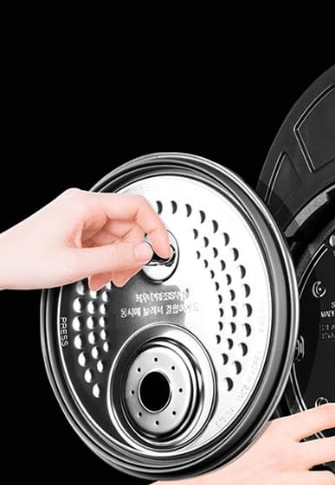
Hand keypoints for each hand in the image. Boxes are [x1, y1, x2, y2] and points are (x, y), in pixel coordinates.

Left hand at [0, 188, 169, 290]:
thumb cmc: (22, 260)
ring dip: (117, 262)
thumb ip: (117, 257)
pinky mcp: (77, 230)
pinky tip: (96, 276)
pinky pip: (104, 244)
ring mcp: (80, 219)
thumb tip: (147, 252)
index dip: (156, 229)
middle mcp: (84, 207)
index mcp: (85, 205)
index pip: (137, 207)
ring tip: (104, 279)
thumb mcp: (77, 263)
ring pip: (118, 238)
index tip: (163, 250)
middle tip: (124, 274)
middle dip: (131, 254)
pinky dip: (105, 262)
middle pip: (129, 226)